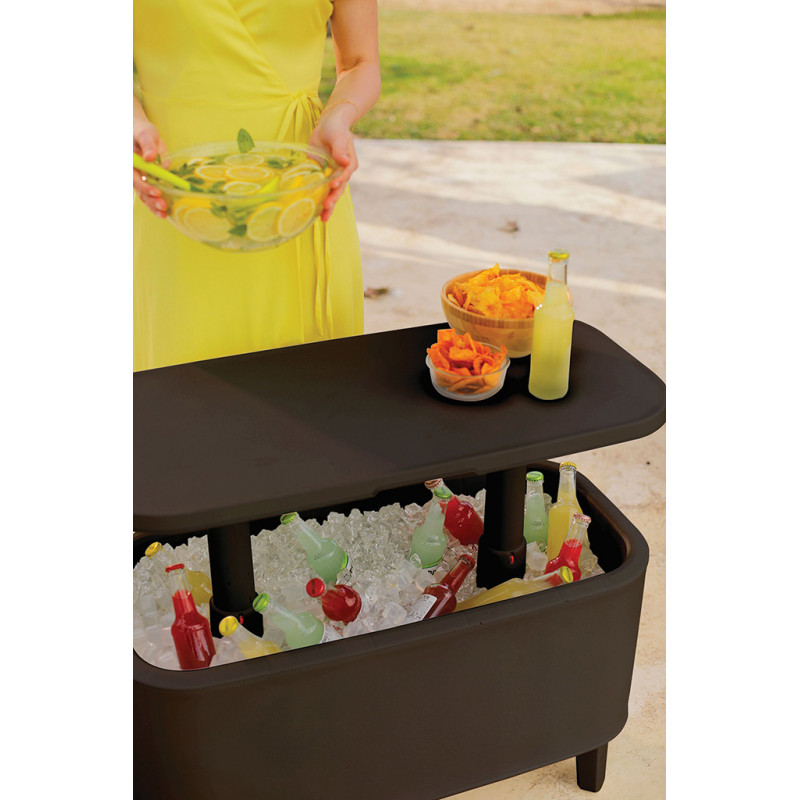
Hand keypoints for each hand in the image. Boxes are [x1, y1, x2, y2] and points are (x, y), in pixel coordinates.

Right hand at [133, 118, 169, 218]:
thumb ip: (147, 144)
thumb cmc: (141, 131)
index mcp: (129, 163)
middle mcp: (133, 173)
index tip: (157, 191)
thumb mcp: (145, 133)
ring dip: (154, 205)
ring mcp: (141, 179)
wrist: (143, 132)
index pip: (134, 178)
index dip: (145, 186)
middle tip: (163, 206)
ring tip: (164, 214)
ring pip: (145, 195)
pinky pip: (152, 194)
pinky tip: (166, 212)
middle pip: (140, 190)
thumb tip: (151, 158)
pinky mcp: (150, 181)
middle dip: (151, 200)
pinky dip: (158, 202)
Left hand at [309, 105, 358, 222]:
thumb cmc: (336, 128)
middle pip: (339, 189)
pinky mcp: (323, 177)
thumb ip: (340, 149)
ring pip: (331, 194)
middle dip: (333, 198)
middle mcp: (342, 173)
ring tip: (323, 218)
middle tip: (326, 206)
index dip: (339, 180)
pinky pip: (321, 191)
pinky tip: (314, 212)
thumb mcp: (338, 137)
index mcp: (349, 164)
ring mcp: (333, 176)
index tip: (332, 185)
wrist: (329, 125)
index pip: (344, 174)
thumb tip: (344, 161)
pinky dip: (318, 201)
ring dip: (328, 206)